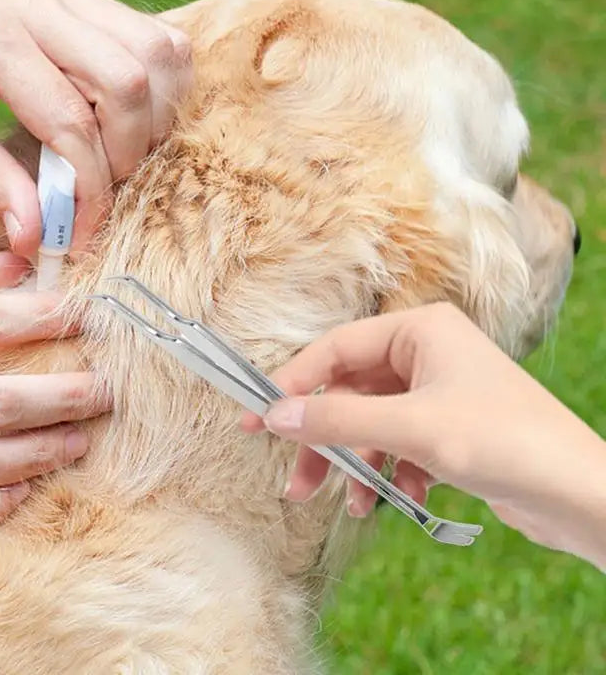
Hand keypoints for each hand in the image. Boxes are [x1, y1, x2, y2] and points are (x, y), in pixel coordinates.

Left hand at [0, 0, 191, 255]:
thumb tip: (34, 237)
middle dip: (127, 154)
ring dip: (155, 120)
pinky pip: (166, 43)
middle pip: (126, 84)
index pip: (67, 121)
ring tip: (122, 152)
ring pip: (158, 57)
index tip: (79, 232)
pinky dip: (167, 90)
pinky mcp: (106, 1)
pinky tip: (136, 117)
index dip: (86, 189)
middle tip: (102, 185)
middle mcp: (43, 7)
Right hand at [243, 303, 605, 568]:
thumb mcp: (410, 429)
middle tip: (292, 478)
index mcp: (419, 329)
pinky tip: (393, 501)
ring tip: (343, 504)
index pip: (336, 348)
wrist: (579, 494)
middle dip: (324, 439)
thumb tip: (273, 415)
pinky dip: (388, 472)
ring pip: (371, 422)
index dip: (293, 383)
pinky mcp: (447, 426)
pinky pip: (397, 443)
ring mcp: (436, 390)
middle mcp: (425, 352)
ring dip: (354, 463)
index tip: (258, 418)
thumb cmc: (502, 440)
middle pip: (349, 391)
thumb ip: (337, 421)